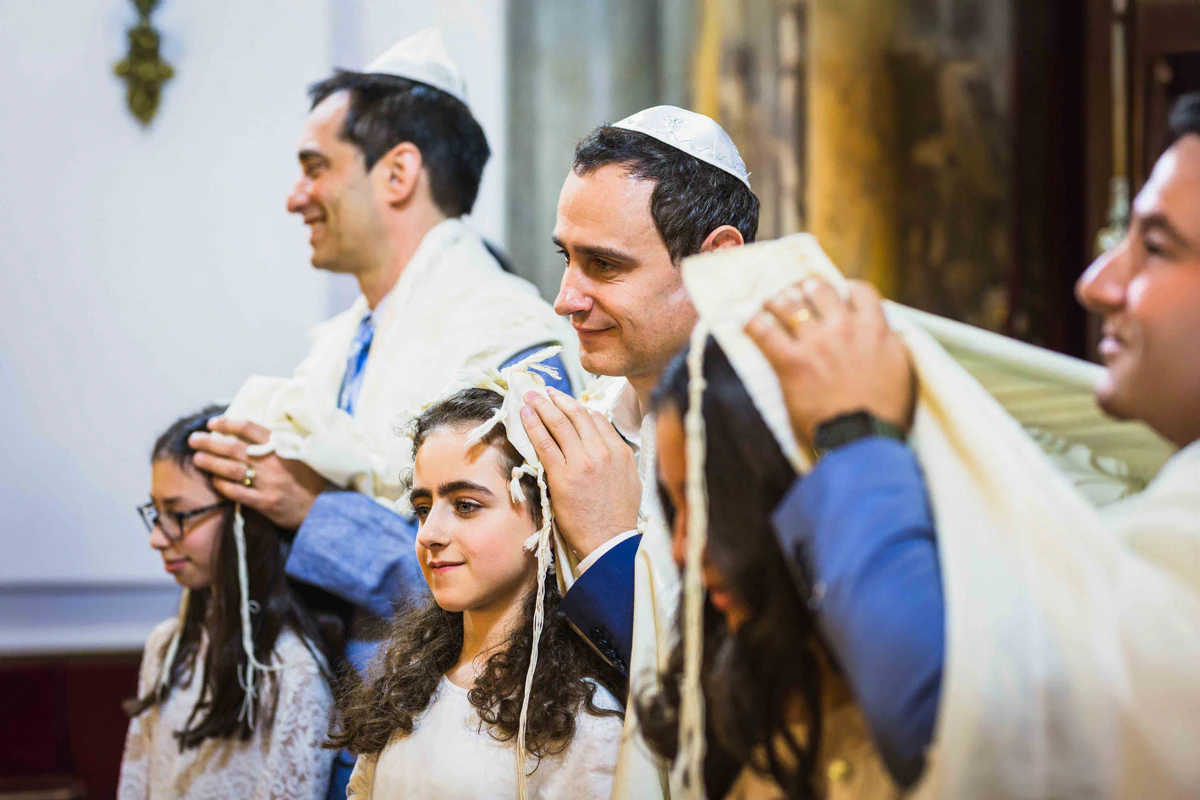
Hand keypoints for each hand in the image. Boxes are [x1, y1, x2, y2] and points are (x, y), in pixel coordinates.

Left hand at [189, 417, 329, 530]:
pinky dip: (223, 486)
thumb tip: (252, 436)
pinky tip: (213, 481)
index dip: (227, 423)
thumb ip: (278, 445)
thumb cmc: (312, 480)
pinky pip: (237, 492)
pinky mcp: (266, 502)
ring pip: (232, 469)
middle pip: (234, 447)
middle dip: (210, 441)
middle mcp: (273, 462)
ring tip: (197, 458)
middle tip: (194, 439)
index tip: (213, 423)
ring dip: (211, 462)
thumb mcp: (300, 455)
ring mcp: (269, 483)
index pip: (249, 428)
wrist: (326, 508)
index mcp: (282, 446)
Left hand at [519, 388, 641, 558]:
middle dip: (558, 399)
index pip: (597, 419)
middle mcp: (602, 451)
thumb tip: (607, 445)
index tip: (565, 402)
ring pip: (559, 424)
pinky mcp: (563, 475)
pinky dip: (534, 426)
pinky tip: (525, 416)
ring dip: (542, 406)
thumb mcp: (630, 480)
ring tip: (530, 397)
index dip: (578, 407)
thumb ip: (618, 458)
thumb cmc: (618, 516)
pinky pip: (545, 443)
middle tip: (544, 391)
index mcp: (620, 451)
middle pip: (577, 415)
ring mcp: (582, 462)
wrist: (609, 541)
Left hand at [744, 279, 914, 447]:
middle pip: (819, 289)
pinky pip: (763, 331)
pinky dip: (752, 323)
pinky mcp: (790, 361)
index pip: (859, 291)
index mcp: (874, 328)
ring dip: (778, 300)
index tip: (839, 296)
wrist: (863, 437)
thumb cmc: (886, 411)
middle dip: (807, 289)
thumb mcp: (902, 368)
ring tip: (770, 302)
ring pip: (789, 303)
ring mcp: (815, 342)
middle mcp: (843, 327)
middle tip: (799, 294)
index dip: (846, 290)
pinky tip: (746, 321)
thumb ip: (889, 343)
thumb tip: (882, 330)